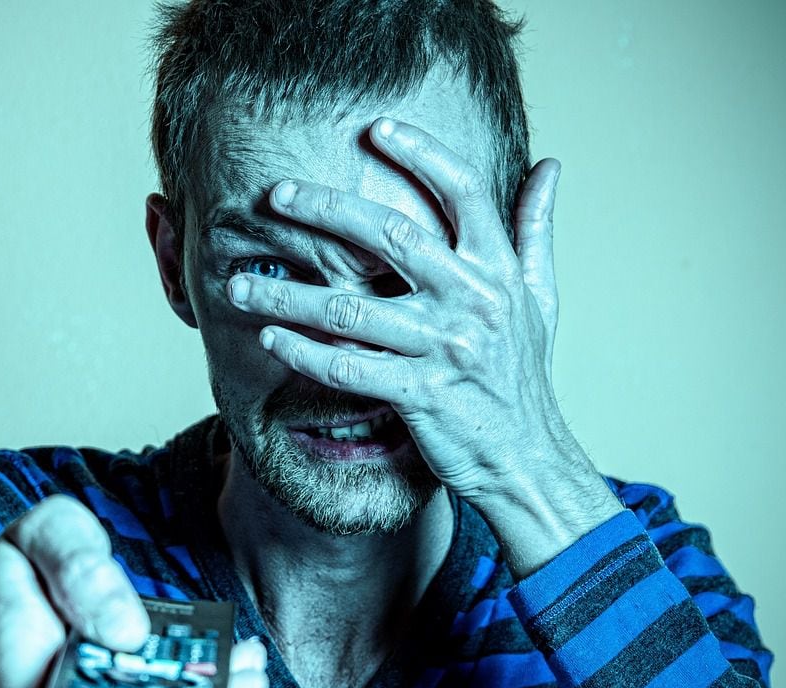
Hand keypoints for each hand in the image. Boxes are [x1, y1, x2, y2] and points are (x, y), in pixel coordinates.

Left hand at [226, 117, 579, 502]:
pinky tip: (268, 339)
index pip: (464, 191)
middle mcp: (473, 301)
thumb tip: (549, 166)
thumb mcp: (540, 299)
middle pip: (390, 234)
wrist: (526, 460)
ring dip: (286, 295)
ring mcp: (445, 348)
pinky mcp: (421, 394)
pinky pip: (348, 367)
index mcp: (498, 271)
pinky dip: (303, 353)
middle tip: (275, 195)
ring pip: (349, 309)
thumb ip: (535, 230)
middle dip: (324, 209)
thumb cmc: (523, 376)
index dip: (422, 152)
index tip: (375, 130)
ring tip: (237, 285)